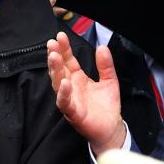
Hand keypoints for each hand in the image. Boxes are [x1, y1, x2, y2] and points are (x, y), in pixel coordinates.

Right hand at [47, 32, 124, 153]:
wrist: (111, 127)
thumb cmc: (107, 106)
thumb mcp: (109, 80)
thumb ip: (105, 65)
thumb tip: (102, 47)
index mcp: (78, 79)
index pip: (68, 61)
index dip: (64, 49)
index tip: (60, 36)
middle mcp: (71, 88)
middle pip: (59, 70)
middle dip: (55, 56)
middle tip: (52, 44)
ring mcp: (70, 100)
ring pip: (58, 84)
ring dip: (55, 71)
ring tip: (54, 57)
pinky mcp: (73, 113)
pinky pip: (65, 103)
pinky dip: (64, 93)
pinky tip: (64, 83)